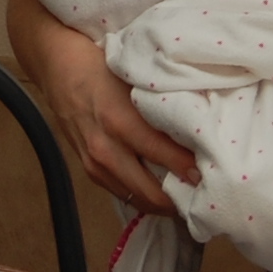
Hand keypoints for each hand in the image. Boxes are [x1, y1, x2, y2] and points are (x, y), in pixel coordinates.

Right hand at [10, 0, 195, 212]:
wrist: (58, 66)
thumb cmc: (101, 67)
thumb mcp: (135, 80)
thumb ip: (162, 105)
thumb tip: (200, 128)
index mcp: (120, 121)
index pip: (163, 155)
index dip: (189, 170)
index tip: (214, 175)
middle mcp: (105, 149)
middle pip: (150, 191)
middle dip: (179, 200)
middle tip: (206, 199)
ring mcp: (94, 163)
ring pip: (137, 199)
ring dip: (163, 205)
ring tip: (188, 201)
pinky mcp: (88, 170)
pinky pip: (122, 194)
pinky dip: (144, 198)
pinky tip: (162, 194)